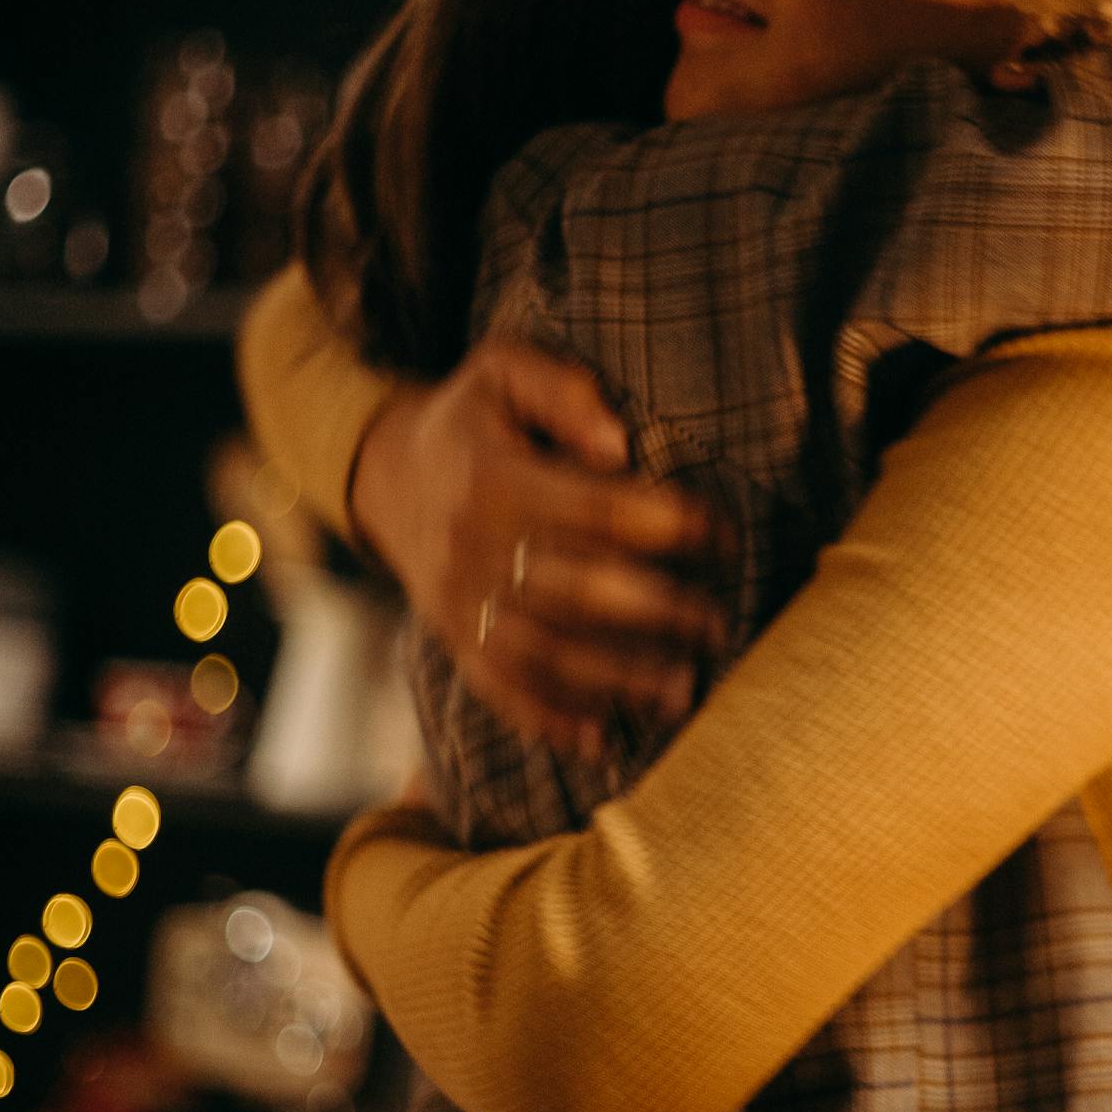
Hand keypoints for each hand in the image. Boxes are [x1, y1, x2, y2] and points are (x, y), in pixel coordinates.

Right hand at [348, 337, 732, 757]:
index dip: (668, 524)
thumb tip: (619, 441)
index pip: (596, 509)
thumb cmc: (474, 419)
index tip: (725, 535)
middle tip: (719, 625)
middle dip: (656, 612)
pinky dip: (550, 719)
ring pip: (545, 651)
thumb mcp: (503, 370)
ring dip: (617, 678)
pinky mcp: (456, 640)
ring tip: (683, 693)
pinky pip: (501, 688)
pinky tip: (601, 742)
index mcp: (492, 477)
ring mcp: (460, 603)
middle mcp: (471, 546)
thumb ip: (563, 390)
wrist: (385, 474)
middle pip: (576, 589)